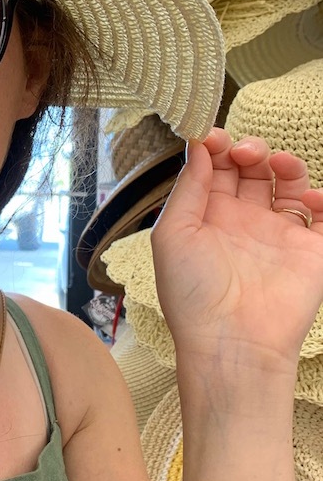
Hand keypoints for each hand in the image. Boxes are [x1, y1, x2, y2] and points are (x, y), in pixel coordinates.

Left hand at [151, 128, 322, 374]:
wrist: (232, 344)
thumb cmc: (191, 295)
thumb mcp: (173, 235)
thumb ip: (187, 188)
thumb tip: (197, 146)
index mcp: (206, 218)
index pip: (214, 169)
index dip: (216, 147)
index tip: (213, 137)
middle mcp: (243, 223)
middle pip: (251, 170)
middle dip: (249, 149)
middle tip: (243, 153)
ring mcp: (278, 235)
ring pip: (288, 183)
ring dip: (284, 163)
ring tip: (275, 165)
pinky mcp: (311, 251)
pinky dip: (322, 196)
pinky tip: (306, 196)